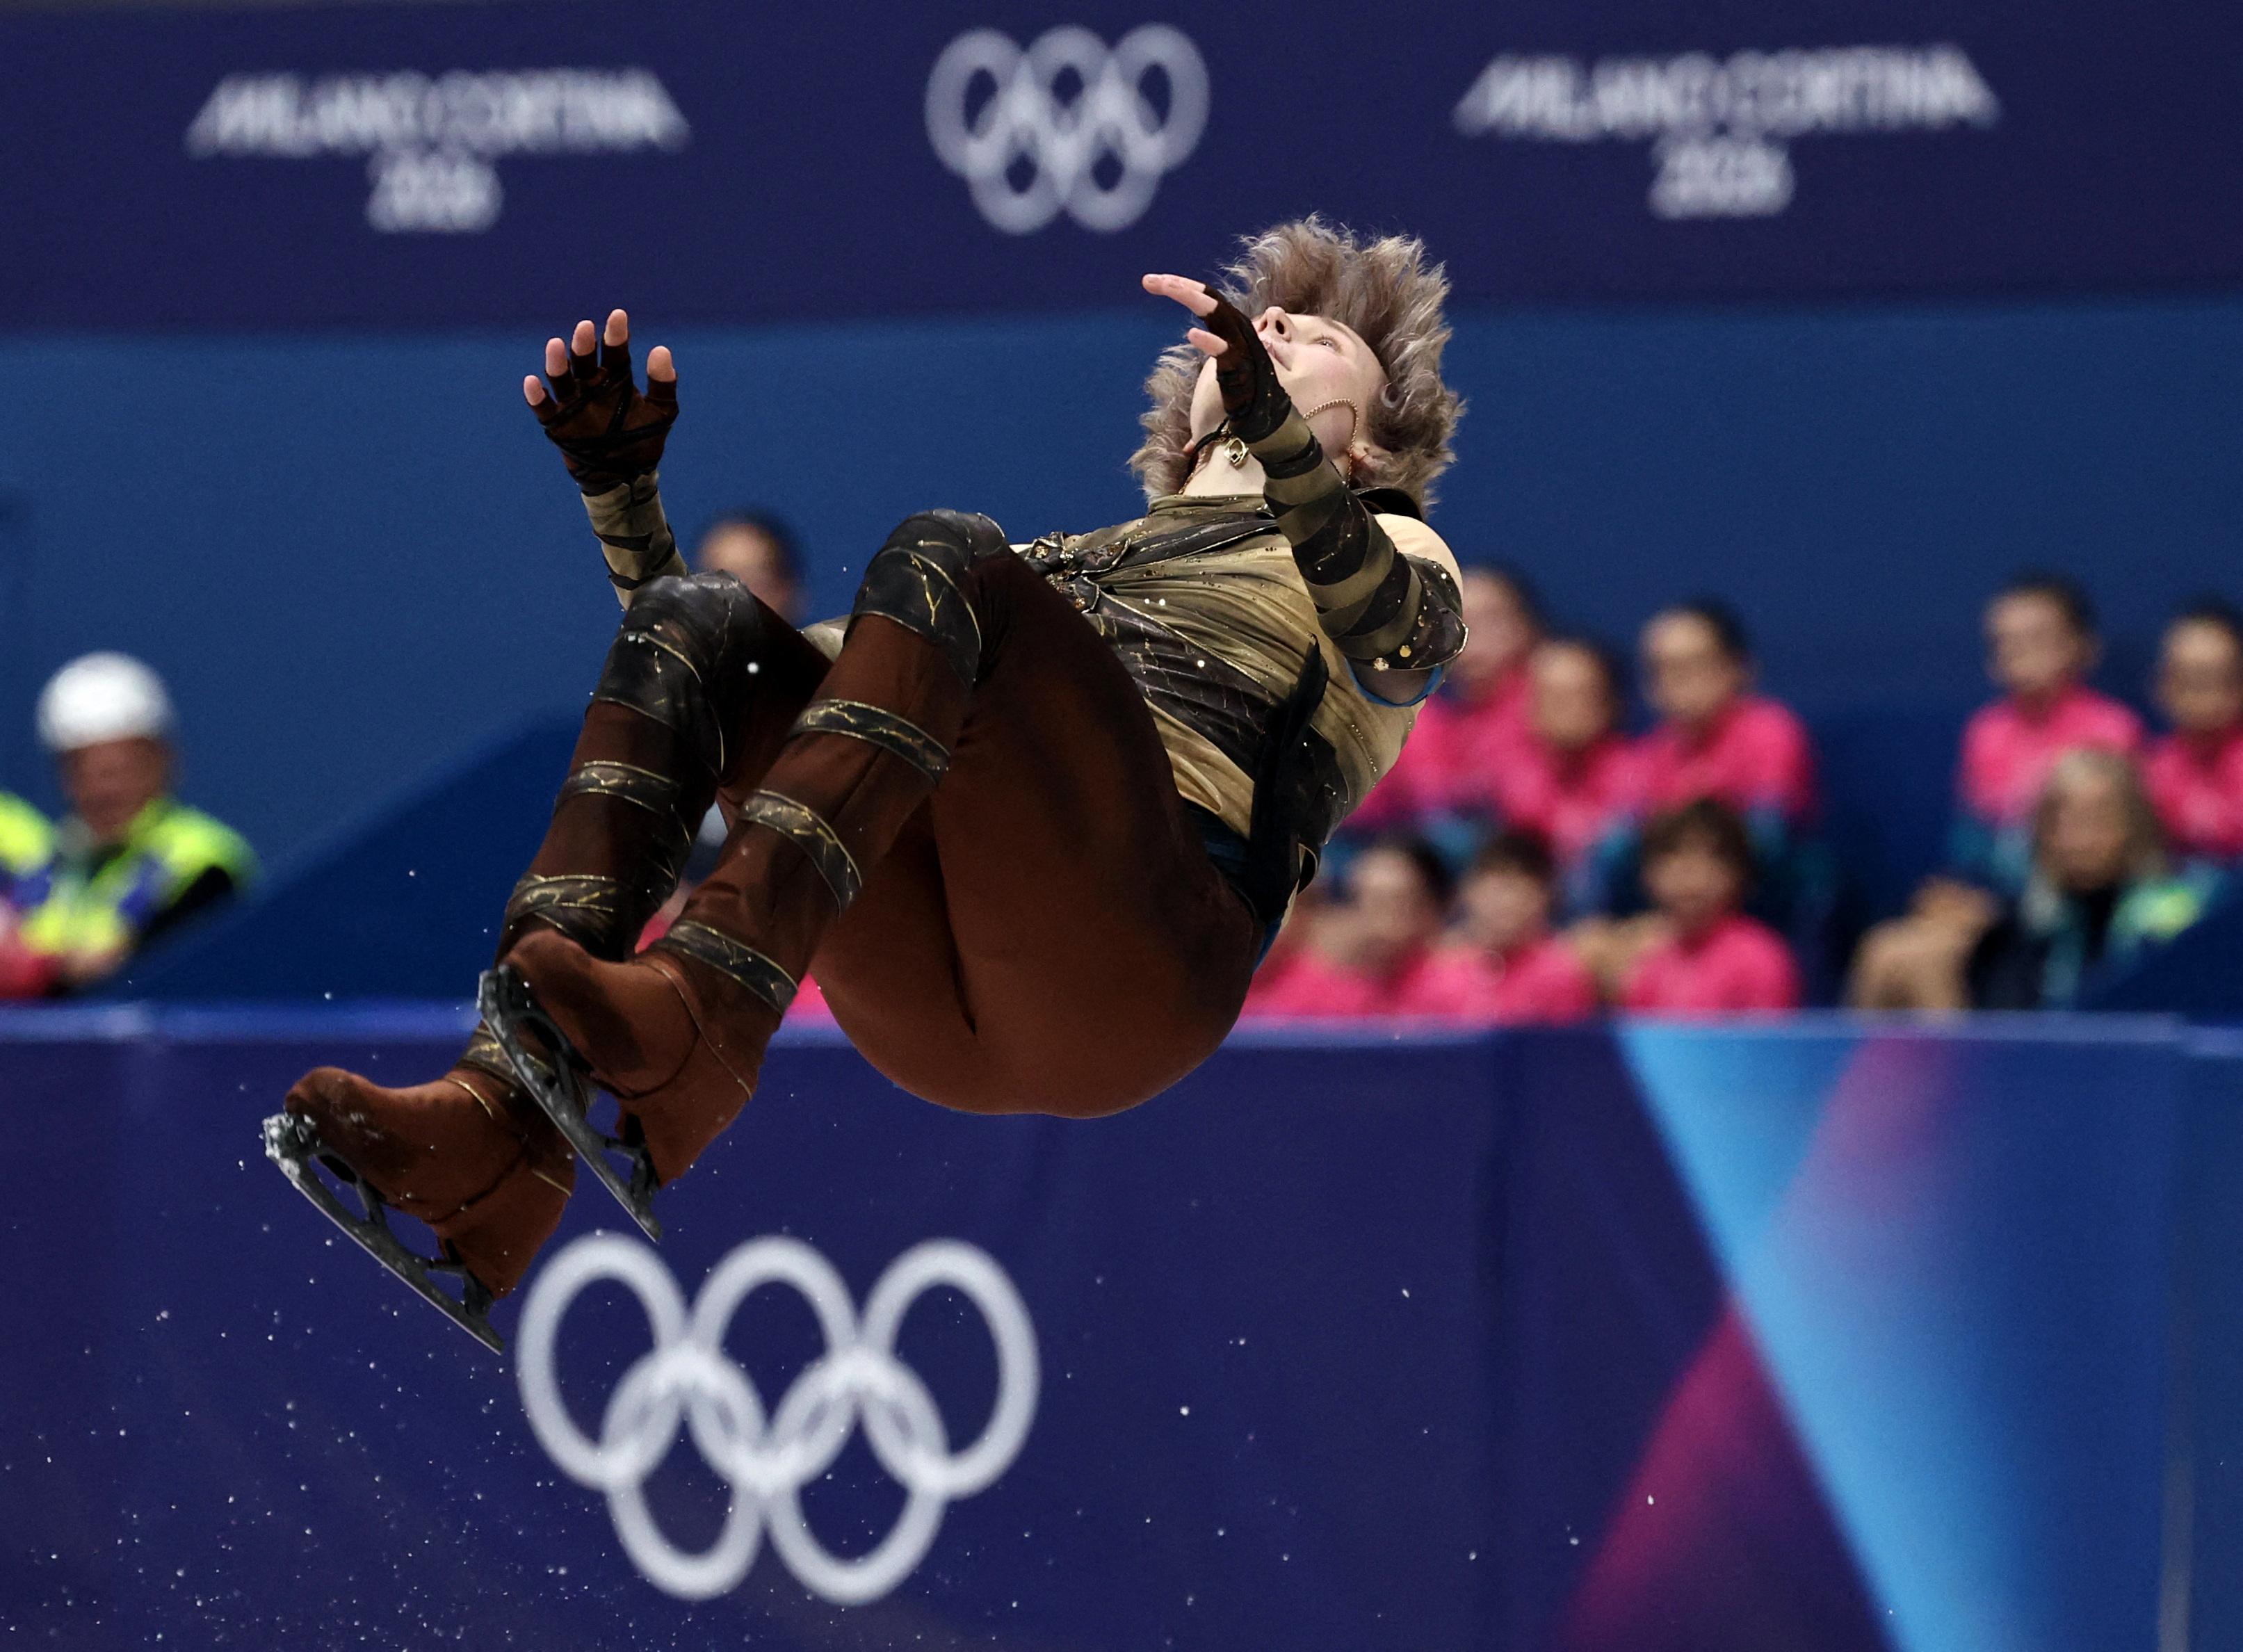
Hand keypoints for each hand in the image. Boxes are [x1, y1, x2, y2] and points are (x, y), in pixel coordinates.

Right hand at [522, 309, 677, 489]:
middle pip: (584, 359)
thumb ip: (662, 384)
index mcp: (616, 377)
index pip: (614, 350)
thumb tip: (661, 349)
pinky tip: (533, 382)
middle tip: (585, 328)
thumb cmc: (643, 439)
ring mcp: (573, 402)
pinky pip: (544, 408)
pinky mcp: (557, 423)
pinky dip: (536, 396)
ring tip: (556, 345)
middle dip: (584, 343)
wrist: (627, 475)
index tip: (619, 316)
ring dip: (557, 362)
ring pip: (561, 377)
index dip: (615, 333)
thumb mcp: (661, 412)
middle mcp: (591, 384)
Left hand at [1141, 273, 1289, 444]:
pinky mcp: (1240, 367)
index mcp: (1231, 322)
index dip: (1180, 285)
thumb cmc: (1241, 383)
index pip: (1205, 296)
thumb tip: (1190, 335)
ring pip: (1217, 313)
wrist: (1264, 412)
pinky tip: (1191, 334)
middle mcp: (1237, 327)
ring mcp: (1240, 346)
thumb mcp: (1222, 353)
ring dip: (1191, 298)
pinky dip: (1209, 341)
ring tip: (1168, 288)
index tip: (1151, 281)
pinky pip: (1224, 351)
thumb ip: (1210, 341)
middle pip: (1209, 298)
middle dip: (1179, 285)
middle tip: (1151, 280)